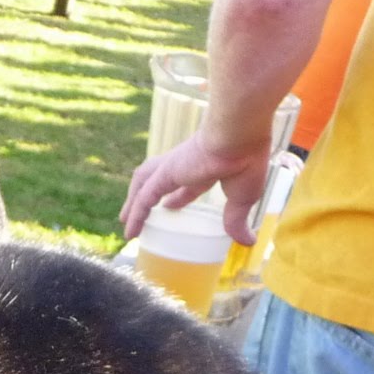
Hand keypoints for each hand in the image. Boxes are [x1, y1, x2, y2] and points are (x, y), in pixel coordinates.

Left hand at [121, 129, 271, 246]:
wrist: (239, 132)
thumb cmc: (247, 160)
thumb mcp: (243, 198)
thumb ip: (238, 219)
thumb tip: (249, 241)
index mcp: (206, 165)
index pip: (187, 182)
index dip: (179, 195)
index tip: (170, 205)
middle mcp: (186, 162)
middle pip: (158, 178)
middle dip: (147, 194)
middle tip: (138, 211)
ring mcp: (174, 165)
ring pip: (145, 182)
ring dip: (133, 201)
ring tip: (125, 221)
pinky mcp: (167, 172)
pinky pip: (145, 197)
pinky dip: (136, 214)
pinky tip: (130, 232)